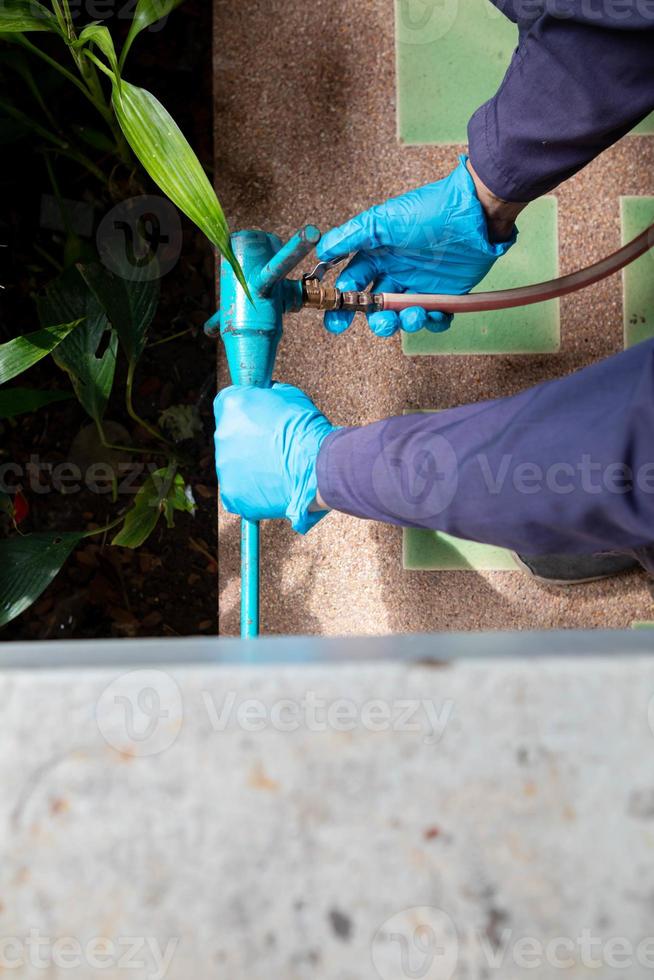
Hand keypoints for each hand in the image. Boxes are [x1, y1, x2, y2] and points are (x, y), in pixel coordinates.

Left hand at [214, 383, 334, 533]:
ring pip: (233, 464)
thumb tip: (266, 395)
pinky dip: (253, 490)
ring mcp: (224, 466)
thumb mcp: (289, 396)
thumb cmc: (308, 430)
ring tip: (276, 468)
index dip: (243, 412)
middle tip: (271, 446)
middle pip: (229, 436)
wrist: (320, 466)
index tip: (255, 419)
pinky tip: (273, 485)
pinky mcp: (232, 493)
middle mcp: (222, 434)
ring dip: (250, 465)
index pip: (226, 404)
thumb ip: (268, 395)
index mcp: (232, 405)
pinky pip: (239, 490)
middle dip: (246, 440)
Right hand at [316, 155, 515, 336]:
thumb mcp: (382, 221)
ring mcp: (420, 285)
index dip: (342, 302)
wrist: (474, 213)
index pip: (353, 283)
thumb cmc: (427, 211)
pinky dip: (433, 322)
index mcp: (378, 255)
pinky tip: (433, 314)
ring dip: (404, 322)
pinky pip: (435, 318)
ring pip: (403, 316)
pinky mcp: (445, 294)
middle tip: (381, 323)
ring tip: (413, 314)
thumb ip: (351, 236)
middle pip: (377, 307)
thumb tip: (321, 249)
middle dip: (376, 321)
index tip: (337, 317)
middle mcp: (397, 272)